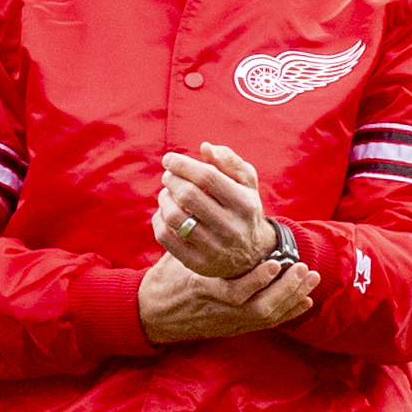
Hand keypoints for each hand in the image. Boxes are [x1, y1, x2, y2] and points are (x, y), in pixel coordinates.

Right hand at [137, 250, 318, 344]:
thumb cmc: (166, 280)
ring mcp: (230, 321)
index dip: (256, 281)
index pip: (233, 291)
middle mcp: (220, 310)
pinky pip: (267, 323)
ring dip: (291, 296)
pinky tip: (306, 300)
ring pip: (267, 315)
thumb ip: (190, 237)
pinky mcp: (236, 327)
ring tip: (310, 277)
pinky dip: (288, 312)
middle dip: (284, 290)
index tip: (274, 265)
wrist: (154, 313)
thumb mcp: (174, 258)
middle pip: (259, 308)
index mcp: (203, 291)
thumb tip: (197, 201)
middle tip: (302, 268)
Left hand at [153, 142, 275, 278]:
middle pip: (187, 195)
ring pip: (174, 217)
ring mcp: (214, 248)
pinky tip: (165, 213)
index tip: (169, 159)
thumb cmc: (243, 209)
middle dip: (171, 180)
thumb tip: (206, 147)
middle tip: (168, 176)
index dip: (182, 164)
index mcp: (244, 204)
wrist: (252, 255)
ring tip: (167, 193)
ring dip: (164, 199)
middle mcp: (231, 227)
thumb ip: (229, 162)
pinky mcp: (198, 263)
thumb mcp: (246, 184)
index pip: (206, 177)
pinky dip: (159, 220)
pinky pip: (165, 237)